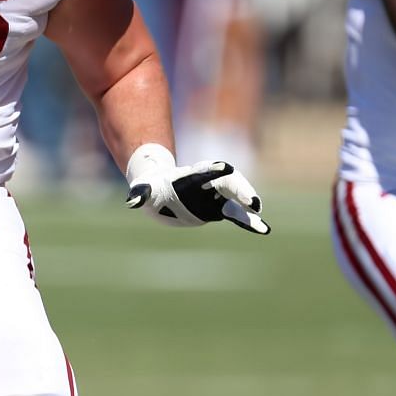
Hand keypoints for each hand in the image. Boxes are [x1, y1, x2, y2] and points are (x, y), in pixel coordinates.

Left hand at [124, 143, 269, 234]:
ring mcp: (216, 196)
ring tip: (262, 221)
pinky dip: (249, 221)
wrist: (162, 190)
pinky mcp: (219, 208)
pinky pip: (237, 214)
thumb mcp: (145, 191)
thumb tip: (132, 201)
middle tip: (252, 201)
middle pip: (229, 183)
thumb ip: (141, 194)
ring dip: (249, 206)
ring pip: (237, 198)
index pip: (204, 172)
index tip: (224, 168)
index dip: (213, 171)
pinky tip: (263, 228)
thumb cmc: (153, 188)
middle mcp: (208, 184)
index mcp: (191, 177)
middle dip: (241, 190)